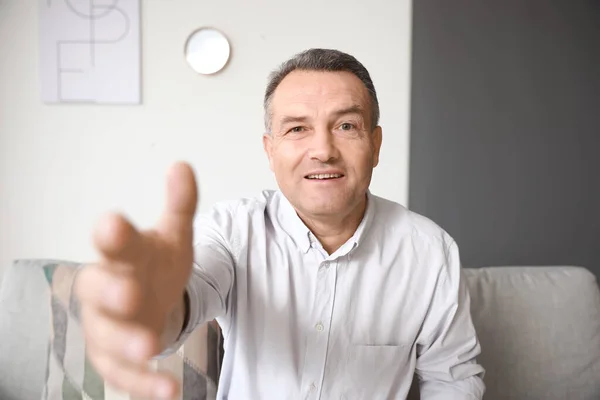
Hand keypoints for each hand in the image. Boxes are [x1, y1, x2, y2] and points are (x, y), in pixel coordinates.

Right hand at [75, 162, 197, 398]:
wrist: (150, 299)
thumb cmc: (156, 265)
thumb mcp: (174, 235)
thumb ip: (180, 205)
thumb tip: (182, 166)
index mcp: (122, 255)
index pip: (112, 243)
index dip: (112, 235)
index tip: (113, 224)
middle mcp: (106, 289)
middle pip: (96, 290)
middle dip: (109, 292)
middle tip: (128, 294)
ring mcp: (106, 326)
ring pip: (105, 335)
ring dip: (125, 342)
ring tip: (150, 345)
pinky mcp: (113, 358)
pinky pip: (123, 375)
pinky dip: (144, 383)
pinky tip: (169, 390)